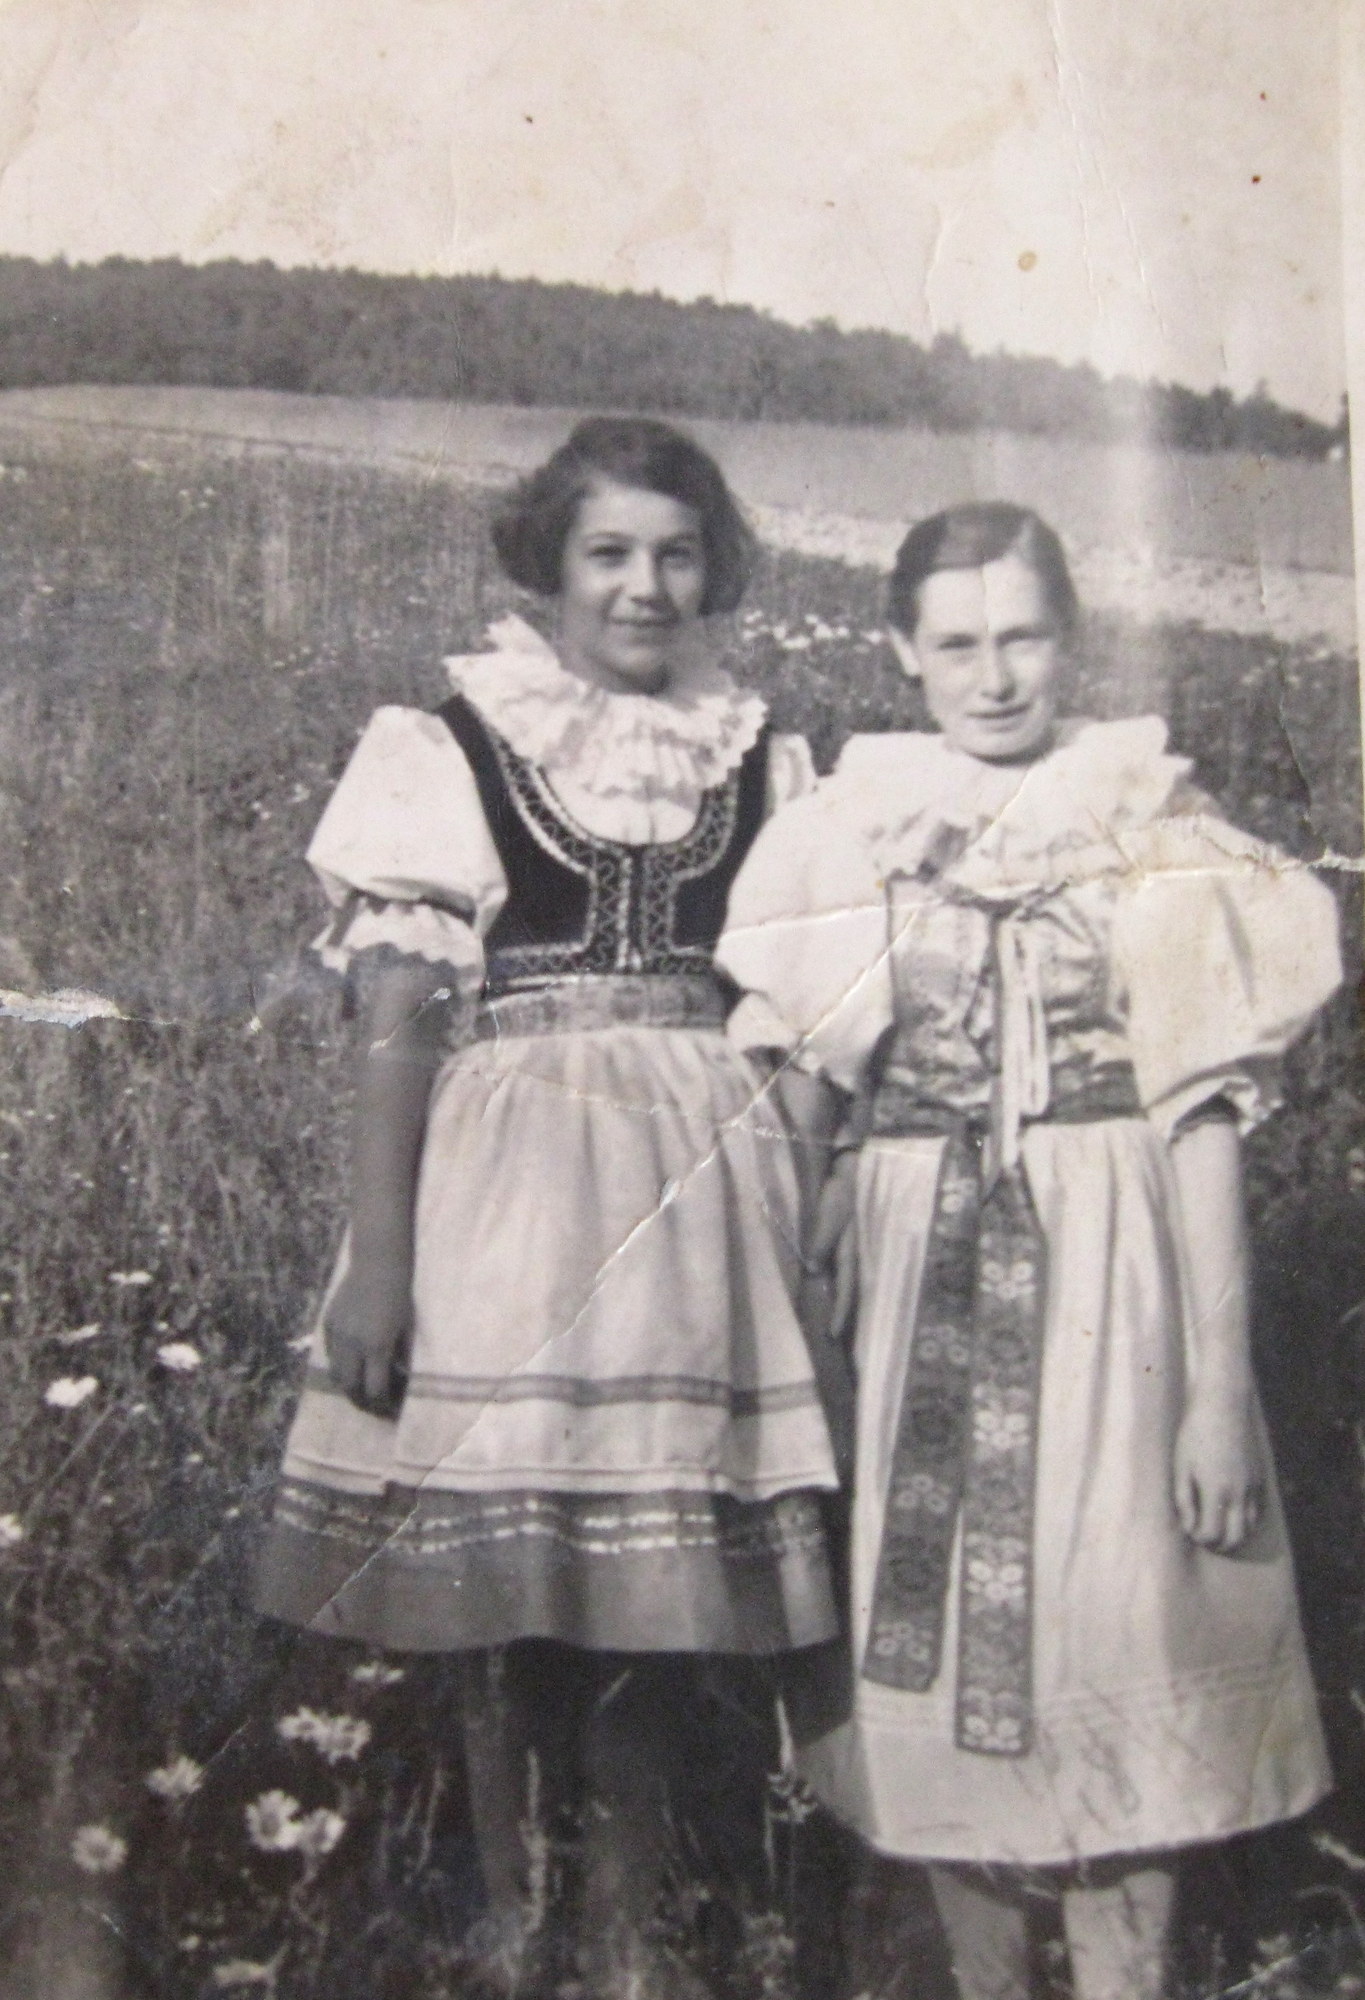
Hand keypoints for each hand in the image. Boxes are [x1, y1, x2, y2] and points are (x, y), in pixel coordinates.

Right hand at [324, 1256, 412, 1416]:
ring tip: (360, 1390)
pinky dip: (340, 1365)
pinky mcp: (328, 1324)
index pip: (374, 1389)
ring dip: (348, 1385)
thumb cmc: (400, 1296)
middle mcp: (353, 1345)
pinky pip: (331, 1354)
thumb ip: (400, 1356)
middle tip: (373, 1406)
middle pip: (350, 1387)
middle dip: (362, 1401)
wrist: (378, 1265)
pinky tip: (351, 1365)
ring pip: (335, 1373)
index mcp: (376, 1347)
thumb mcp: (406, 1329)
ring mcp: (337, 1334)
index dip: (382, 1404)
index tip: (390, 1410)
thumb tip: (397, 1380)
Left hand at [804, 1152, 858, 1343]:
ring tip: (832, 1323)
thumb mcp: (830, 1214)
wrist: (850, 1168)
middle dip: (843, 1313)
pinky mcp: (844, 1241)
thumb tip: (812, 1270)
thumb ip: (821, 1240)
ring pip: (845, 1282)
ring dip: (839, 1301)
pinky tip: (828, 1291)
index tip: (833, 1335)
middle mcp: (853, 1253)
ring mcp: (850, 1247)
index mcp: (851, 1250)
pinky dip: (836, 1284)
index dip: (840, 1311)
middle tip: (833, 1338)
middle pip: (849, 1290)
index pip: (846, 1288)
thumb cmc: (840, 1190)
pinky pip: (840, 1269)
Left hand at [1173, 1383, 1265, 1553]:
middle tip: (1206, 1541)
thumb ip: (1184, 1500)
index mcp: (1217, 1491)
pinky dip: (1248, 1520)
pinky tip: (1234, 1515)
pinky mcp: (1260, 1478)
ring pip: (1251, 1527)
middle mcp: (1240, 1493)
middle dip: (1221, 1545)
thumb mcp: (1181, 1466)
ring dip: (1236, 1535)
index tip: (1191, 1532)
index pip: (1212, 1534)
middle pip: (1236, 1537)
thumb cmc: (1195, 1434)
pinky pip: (1258, 1510)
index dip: (1200, 1538)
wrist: (1223, 1407)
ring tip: (1219, 1531)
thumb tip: (1189, 1527)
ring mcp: (1253, 1486)